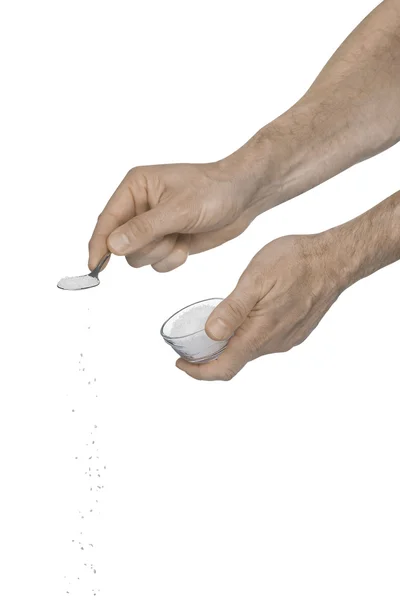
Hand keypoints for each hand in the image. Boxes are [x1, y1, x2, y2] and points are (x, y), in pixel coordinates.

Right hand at [88, 160, 264, 272]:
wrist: (244, 197)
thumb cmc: (215, 191)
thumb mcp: (179, 209)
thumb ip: (143, 229)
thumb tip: (112, 246)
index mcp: (136, 187)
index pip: (107, 219)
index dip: (99, 244)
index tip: (94, 265)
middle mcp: (140, 207)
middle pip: (121, 244)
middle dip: (146, 247)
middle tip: (169, 235)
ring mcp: (154, 226)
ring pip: (139, 257)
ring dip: (161, 254)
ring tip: (181, 236)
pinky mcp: (167, 241)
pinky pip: (157, 264)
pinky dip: (172, 259)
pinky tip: (187, 244)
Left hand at [177, 233, 344, 380]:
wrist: (335, 259)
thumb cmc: (295, 263)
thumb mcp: (256, 279)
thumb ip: (233, 310)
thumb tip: (210, 334)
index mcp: (260, 333)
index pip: (224, 368)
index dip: (198, 372)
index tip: (180, 364)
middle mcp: (274, 343)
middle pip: (234, 362)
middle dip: (209, 358)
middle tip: (189, 345)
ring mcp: (286, 339)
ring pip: (249, 351)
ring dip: (228, 346)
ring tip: (213, 328)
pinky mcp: (295, 332)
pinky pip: (264, 342)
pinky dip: (246, 337)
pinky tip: (242, 319)